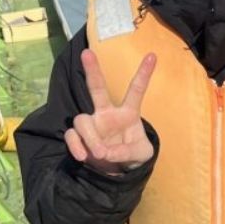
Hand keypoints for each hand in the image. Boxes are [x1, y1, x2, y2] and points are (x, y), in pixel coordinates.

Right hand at [65, 48, 156, 175]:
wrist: (118, 170)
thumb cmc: (134, 155)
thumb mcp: (142, 154)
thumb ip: (128, 152)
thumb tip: (106, 152)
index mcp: (128, 113)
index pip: (136, 90)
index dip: (144, 74)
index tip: (152, 56)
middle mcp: (107, 113)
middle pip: (97, 88)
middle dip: (92, 70)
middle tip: (86, 52)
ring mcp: (92, 124)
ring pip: (82, 120)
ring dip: (90, 138)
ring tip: (100, 153)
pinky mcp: (79, 136)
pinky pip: (72, 135)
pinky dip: (76, 145)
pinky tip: (83, 156)